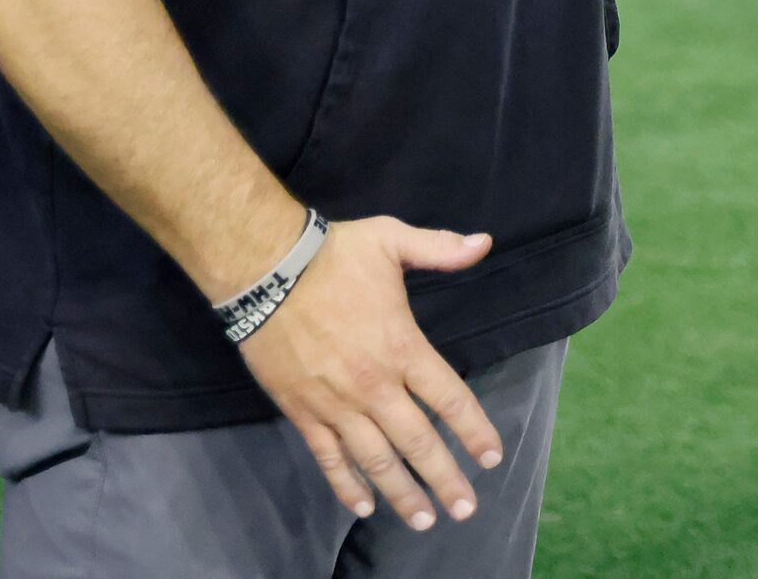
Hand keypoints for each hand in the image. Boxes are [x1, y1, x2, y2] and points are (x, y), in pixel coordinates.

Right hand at [238, 217, 504, 531]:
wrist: (265, 269)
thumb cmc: (332, 254)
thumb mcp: (391, 239)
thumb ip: (440, 248)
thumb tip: (485, 243)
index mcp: (402, 347)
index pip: (449, 399)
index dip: (474, 431)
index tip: (492, 458)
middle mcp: (374, 385)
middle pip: (418, 443)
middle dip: (445, 479)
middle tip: (466, 509)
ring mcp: (336, 404)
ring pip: (376, 461)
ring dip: (401, 493)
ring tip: (423, 520)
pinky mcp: (303, 412)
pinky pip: (329, 458)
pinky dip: (346, 485)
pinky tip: (362, 505)